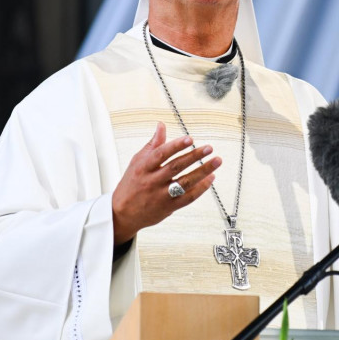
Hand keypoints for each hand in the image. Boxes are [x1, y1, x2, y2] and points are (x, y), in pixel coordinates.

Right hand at [111, 123, 220, 244]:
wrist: (122, 214)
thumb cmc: (130, 185)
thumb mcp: (137, 162)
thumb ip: (152, 144)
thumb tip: (161, 126)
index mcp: (143, 168)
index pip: (160, 154)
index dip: (175, 146)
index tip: (190, 139)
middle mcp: (152, 181)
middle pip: (176, 167)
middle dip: (194, 156)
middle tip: (208, 148)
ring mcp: (161, 195)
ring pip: (185, 182)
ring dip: (203, 171)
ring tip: (216, 161)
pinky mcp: (169, 207)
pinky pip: (188, 197)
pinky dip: (201, 188)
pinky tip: (210, 178)